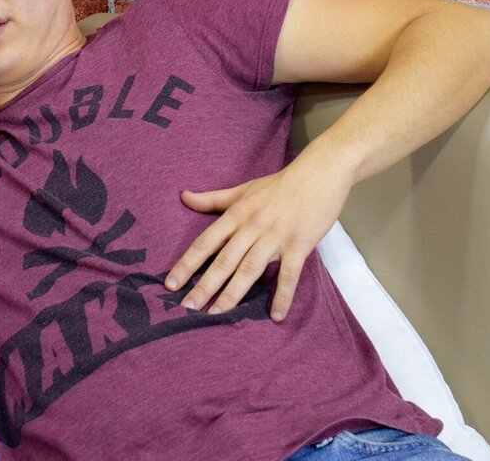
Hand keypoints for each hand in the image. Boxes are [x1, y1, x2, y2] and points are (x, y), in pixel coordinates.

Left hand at [164, 154, 352, 321]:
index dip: (187, 264)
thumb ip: (212, 199)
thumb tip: (183, 196)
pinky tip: (275, 316)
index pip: (205, 243)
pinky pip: (289, 275)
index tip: (170, 284)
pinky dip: (282, 296)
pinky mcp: (299, 245)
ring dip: (233, 294)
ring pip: (249, 270)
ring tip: (217, 315)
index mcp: (236, 215)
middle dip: (204, 286)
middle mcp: (252, 227)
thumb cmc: (278, 185)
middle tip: (187, 308)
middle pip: (224, 261)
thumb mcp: (242, 190)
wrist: (319, 174)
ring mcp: (275, 237)